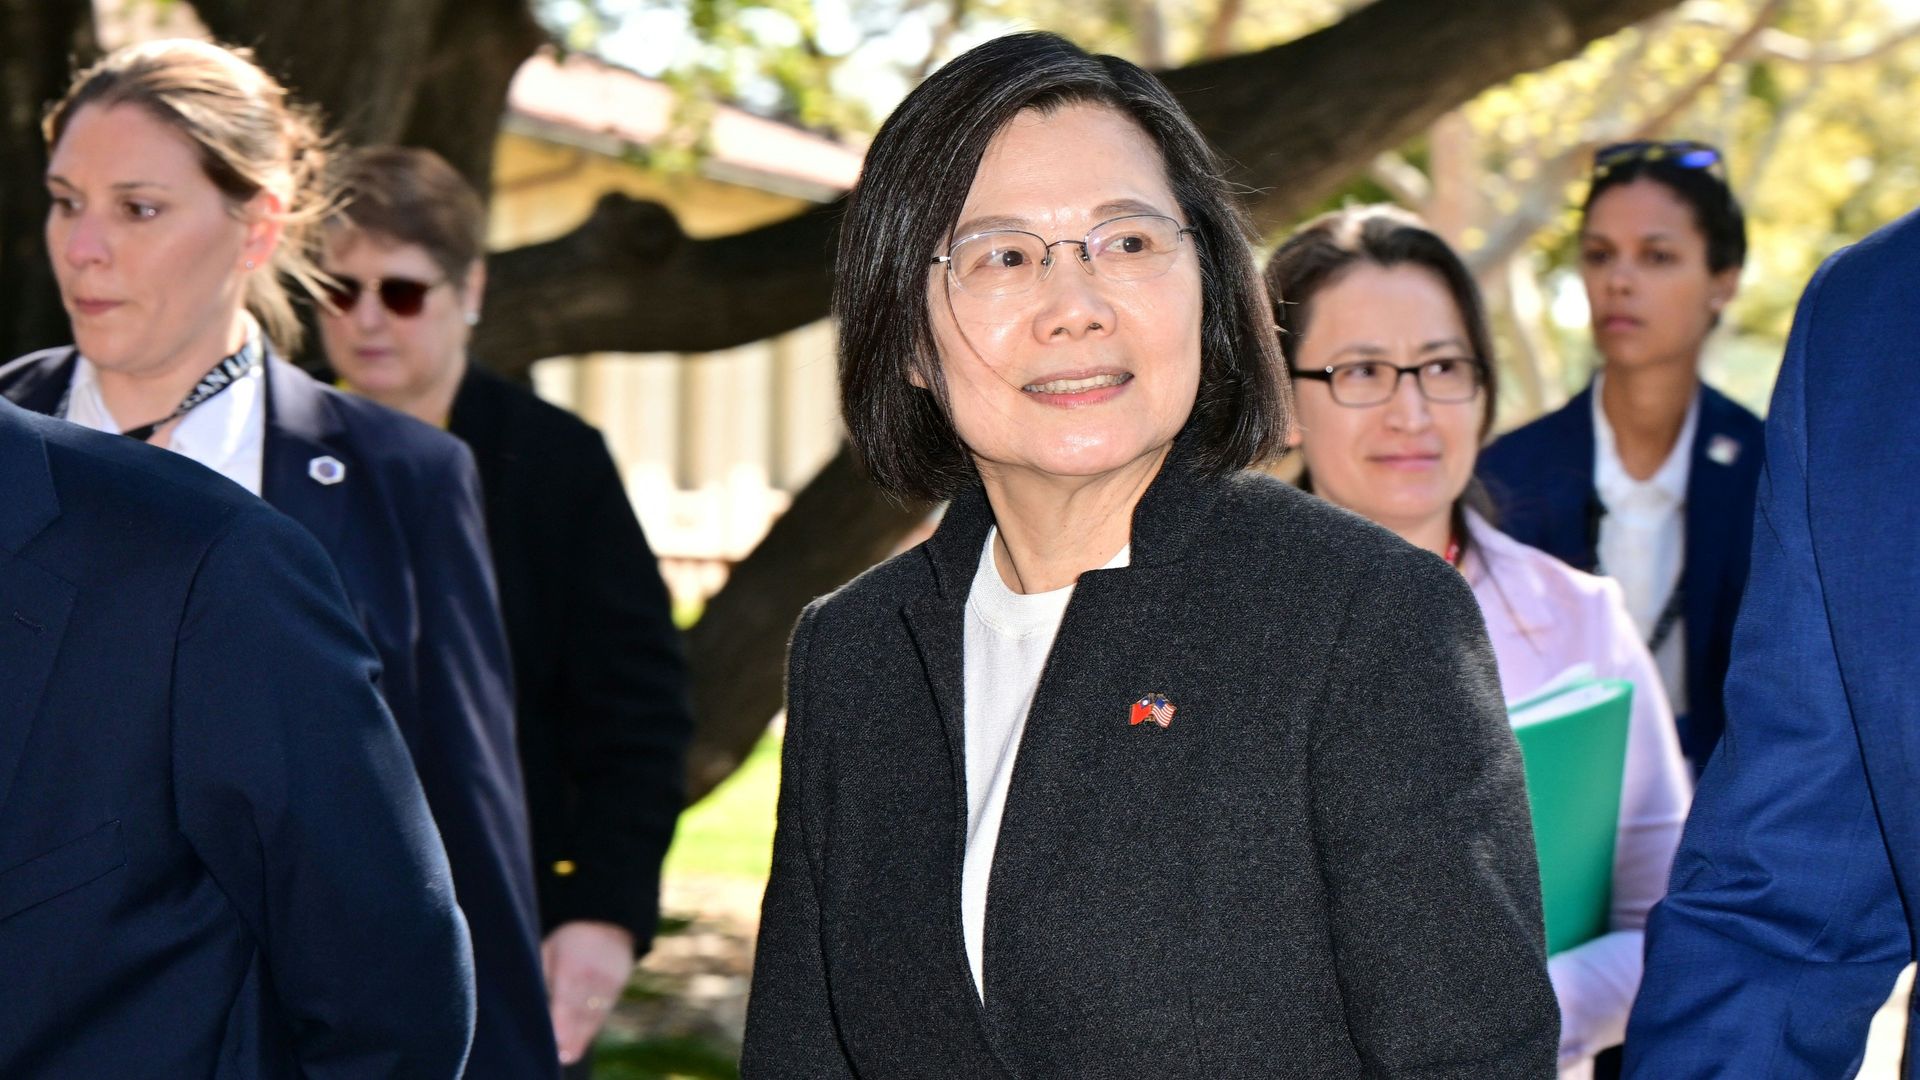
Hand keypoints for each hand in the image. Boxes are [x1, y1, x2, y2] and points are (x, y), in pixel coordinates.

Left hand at [543, 920, 636, 1064]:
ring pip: (595, 1014)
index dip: (562, 1022)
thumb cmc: (566, 937)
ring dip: (583, 1036)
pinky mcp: (619, 984)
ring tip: (570, 1055)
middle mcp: (594, 975)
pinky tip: (582, 1039)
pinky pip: (604, 1009)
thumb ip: (544, 976)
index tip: (557, 1041)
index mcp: (572, 964)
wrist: (605, 919)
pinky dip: (593, 1025)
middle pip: (582, 1011)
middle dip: (572, 1036)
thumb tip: (537, 1003)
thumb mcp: (548, 949)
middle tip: (562, 1056)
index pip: (567, 999)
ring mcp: (610, 981)